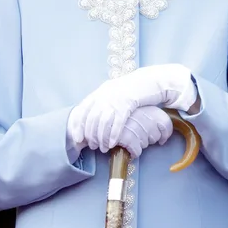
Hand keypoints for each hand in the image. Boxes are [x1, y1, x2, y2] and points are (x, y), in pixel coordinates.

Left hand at [69, 64, 196, 151]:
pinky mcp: (128, 103)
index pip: (82, 109)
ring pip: (103, 122)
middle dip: (90, 135)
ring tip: (103, 148)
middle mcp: (105, 94)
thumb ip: (103, 102)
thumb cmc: (132, 89)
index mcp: (100, 92)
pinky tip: (113, 143)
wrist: (149, 80)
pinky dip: (113, 134)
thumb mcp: (114, 92)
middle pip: (92, 118)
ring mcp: (116, 99)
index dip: (77, 125)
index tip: (77, 138)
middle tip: (92, 146)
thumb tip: (93, 121)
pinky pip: (117, 122)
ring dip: (102, 138)